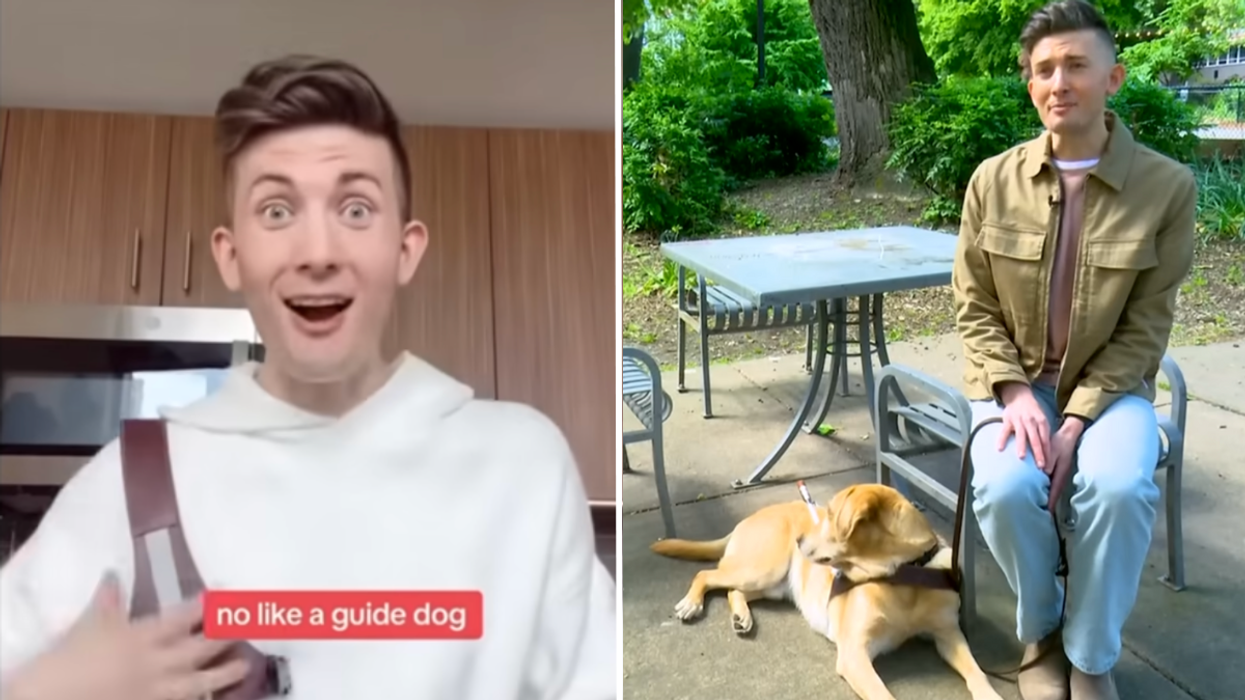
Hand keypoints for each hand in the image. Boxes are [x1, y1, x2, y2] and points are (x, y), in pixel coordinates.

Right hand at [2, 573, 248, 699]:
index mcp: (142, 636)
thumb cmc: (68, 660)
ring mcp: (157, 692)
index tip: (228, 593)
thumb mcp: (88, 625)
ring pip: (200, 682)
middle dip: (227, 636)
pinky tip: (211, 697)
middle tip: (251, 626)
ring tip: (244, 666)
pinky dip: (200, 699)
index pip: (183, 617)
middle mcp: (157, 663)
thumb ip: (107, 600)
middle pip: (201, 648)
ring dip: (225, 673)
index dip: (208, 605)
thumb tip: (112, 574)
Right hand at [996, 383, 1049, 469]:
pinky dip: (1002, 439)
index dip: (1047, 452)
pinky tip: (1000, 448)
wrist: (1019, 396)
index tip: (1048, 464)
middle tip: (1040, 465)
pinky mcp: (1007, 420)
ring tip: (1022, 457)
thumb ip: (1043, 433)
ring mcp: (1019, 420)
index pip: (1045, 439)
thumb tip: (1047, 451)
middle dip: (1038, 452)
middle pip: (1035, 439)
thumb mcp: (1042, 419)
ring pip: (1021, 435)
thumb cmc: (1032, 412)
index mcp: (1041, 421)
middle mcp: (1031, 421)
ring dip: (1021, 446)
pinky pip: (1004, 431)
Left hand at [1045, 418, 1083, 513]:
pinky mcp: (1059, 470)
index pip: (1054, 491)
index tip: (1047, 513)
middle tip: (1044, 515)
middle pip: (1055, 492)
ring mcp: (1061, 473)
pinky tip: (1044, 492)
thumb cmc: (1059, 443)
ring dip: (1050, 498)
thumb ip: (1048, 462)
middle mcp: (1061, 475)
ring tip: (1043, 508)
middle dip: (1050, 503)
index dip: (1051, 502)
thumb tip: (1044, 473)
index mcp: (1060, 472)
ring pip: (1054, 489)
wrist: (1068, 435)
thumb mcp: (1052, 451)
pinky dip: (1049, 489)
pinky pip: (1053, 483)